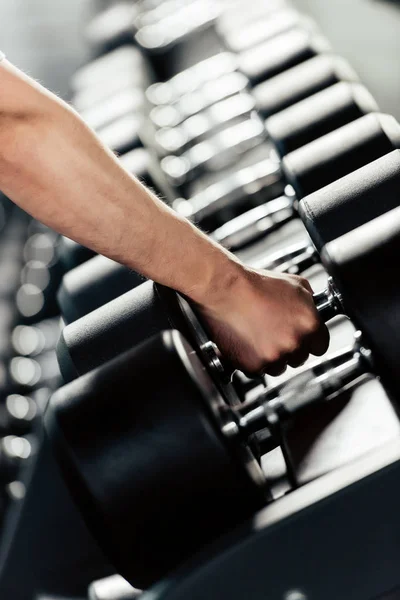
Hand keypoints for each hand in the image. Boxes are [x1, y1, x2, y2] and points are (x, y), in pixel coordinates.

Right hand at [197, 264, 329, 375]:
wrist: (224, 289)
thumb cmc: (255, 284)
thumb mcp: (294, 284)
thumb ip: (310, 303)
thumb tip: (315, 311)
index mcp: (310, 323)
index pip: (320, 346)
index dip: (309, 341)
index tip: (299, 338)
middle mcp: (295, 342)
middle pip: (299, 358)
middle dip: (288, 348)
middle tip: (273, 332)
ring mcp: (275, 355)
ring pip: (279, 367)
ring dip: (271, 357)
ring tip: (257, 335)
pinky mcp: (254, 365)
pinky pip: (258, 371)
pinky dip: (252, 360)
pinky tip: (247, 342)